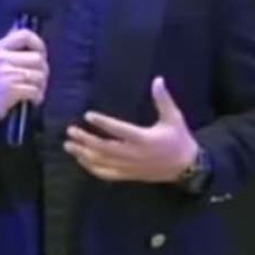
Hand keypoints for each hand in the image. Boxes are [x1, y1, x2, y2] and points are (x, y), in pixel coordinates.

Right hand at [0, 28, 48, 122]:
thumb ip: (11, 49)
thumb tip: (31, 40)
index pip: (24, 35)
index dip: (38, 43)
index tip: (41, 53)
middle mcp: (1, 59)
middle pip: (37, 58)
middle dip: (43, 70)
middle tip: (39, 79)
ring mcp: (6, 74)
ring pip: (39, 75)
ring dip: (41, 85)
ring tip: (35, 90)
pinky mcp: (10, 90)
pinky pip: (35, 90)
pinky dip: (37, 96)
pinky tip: (32, 99)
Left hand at [64, 76, 198, 182]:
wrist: (186, 167)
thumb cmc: (179, 139)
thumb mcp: (174, 117)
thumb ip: (163, 99)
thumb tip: (158, 79)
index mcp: (144, 139)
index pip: (119, 130)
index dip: (103, 123)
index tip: (88, 115)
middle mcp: (134, 154)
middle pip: (105, 148)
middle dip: (86, 140)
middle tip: (70, 131)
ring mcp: (130, 167)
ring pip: (102, 162)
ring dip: (84, 154)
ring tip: (69, 145)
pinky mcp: (128, 175)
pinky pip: (107, 174)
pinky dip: (92, 168)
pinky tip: (81, 160)